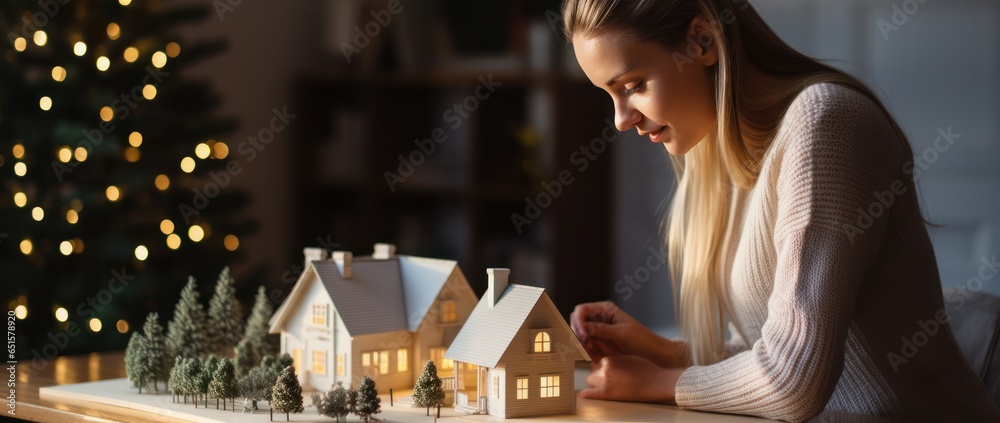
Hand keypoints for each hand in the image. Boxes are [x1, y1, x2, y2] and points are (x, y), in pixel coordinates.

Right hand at [570, 301, 687, 367]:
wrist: (654, 355)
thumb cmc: (642, 340)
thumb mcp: (620, 333)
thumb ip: (600, 329)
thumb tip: (582, 327)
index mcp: (606, 310)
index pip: (582, 310)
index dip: (578, 321)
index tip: (582, 334)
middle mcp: (600, 319)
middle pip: (578, 322)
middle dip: (579, 332)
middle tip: (586, 343)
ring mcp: (599, 332)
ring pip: (580, 335)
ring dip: (582, 342)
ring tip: (592, 349)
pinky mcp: (600, 344)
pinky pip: (587, 345)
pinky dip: (587, 349)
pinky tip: (595, 354)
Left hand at [581, 355, 683, 403]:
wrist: (654, 383)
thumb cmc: (645, 370)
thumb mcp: (627, 357)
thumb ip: (613, 357)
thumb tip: (604, 358)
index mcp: (609, 359)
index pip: (597, 361)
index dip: (601, 366)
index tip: (606, 370)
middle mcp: (604, 368)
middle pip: (593, 371)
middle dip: (598, 374)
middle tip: (610, 379)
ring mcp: (604, 381)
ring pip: (590, 380)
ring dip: (596, 383)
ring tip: (609, 386)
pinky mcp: (605, 393)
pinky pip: (588, 393)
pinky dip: (587, 393)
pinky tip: (590, 393)